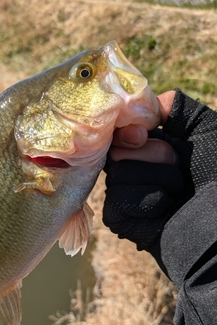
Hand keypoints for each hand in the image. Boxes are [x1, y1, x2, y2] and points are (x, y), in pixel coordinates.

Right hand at [103, 90, 185, 250]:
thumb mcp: (208, 132)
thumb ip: (179, 109)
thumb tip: (150, 103)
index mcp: (155, 150)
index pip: (122, 131)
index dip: (127, 127)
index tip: (144, 131)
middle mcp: (139, 171)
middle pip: (116, 149)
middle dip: (151, 153)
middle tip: (177, 164)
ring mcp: (129, 197)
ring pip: (118, 174)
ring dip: (158, 179)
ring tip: (179, 194)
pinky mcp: (123, 221)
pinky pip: (119, 199)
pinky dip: (149, 201)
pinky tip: (167, 211)